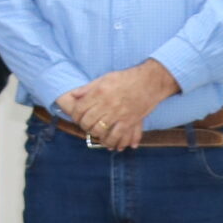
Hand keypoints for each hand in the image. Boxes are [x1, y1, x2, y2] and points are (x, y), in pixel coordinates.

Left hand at [57, 60, 181, 151]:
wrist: (149, 81)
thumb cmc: (126, 78)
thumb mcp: (104, 78)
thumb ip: (88, 88)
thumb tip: (73, 95)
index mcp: (99, 93)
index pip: (79, 109)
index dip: (75, 116)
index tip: (77, 118)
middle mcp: (106, 104)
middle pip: (88, 121)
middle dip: (84, 126)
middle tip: (85, 126)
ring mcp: (118, 114)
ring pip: (100, 131)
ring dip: (95, 135)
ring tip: (95, 134)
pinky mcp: (130, 121)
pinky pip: (117, 135)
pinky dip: (111, 141)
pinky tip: (109, 143)